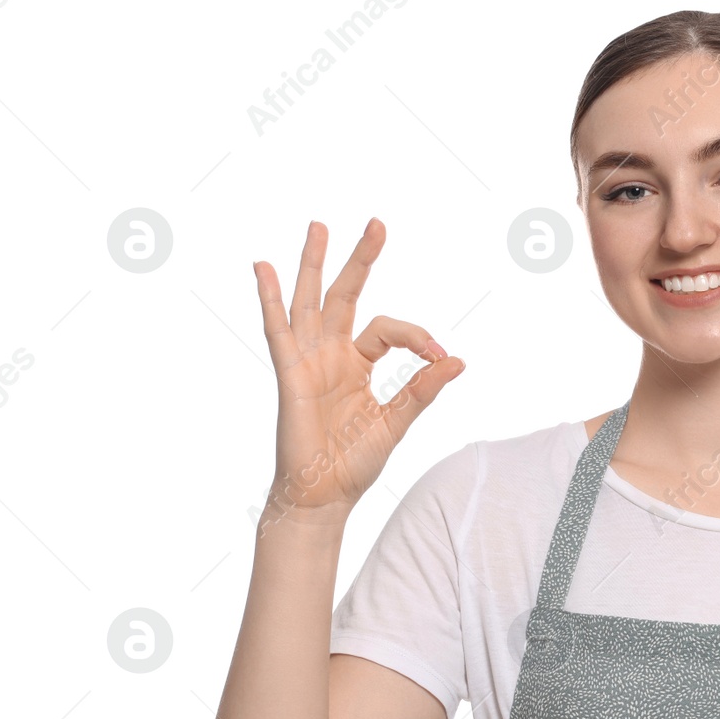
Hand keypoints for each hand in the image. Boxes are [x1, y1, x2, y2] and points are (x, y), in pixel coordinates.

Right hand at [253, 218, 463, 527]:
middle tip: (376, 223)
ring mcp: (308, 361)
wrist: (324, 495)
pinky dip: (269, 299)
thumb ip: (422, 389)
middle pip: (346, 295)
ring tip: (319, 226)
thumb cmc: (355, 463)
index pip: (388, 329)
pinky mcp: (289, 374)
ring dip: (314, 264)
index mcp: (358, 363)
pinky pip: (277, 331)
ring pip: (311, 302)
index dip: (415, 335)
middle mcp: (331, 355)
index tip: (439, 355)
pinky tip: (263, 267)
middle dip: (360, 259)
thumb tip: (457, 360)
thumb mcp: (397, 421)